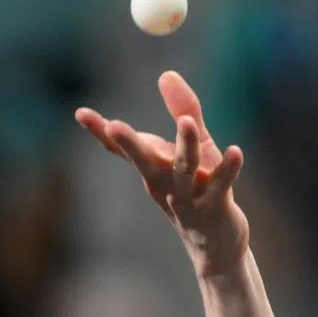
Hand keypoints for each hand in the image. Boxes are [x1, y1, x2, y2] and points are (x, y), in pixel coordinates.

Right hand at [75, 71, 248, 277]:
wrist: (217, 242)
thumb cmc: (201, 188)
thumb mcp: (195, 145)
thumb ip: (183, 110)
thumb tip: (166, 74)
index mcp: (153, 168)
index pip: (124, 149)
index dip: (102, 132)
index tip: (81, 113)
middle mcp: (165, 183)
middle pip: (144, 161)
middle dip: (129, 143)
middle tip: (112, 125)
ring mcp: (188, 198)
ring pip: (184, 170)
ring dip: (184, 146)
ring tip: (185, 121)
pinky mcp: (215, 208)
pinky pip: (220, 186)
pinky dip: (228, 169)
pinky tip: (236, 152)